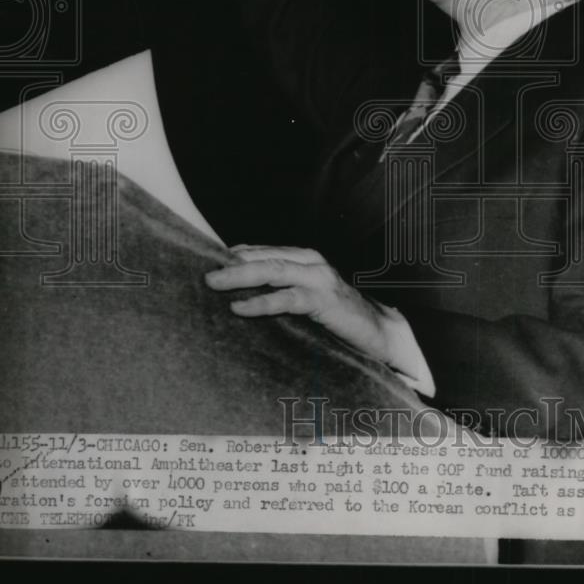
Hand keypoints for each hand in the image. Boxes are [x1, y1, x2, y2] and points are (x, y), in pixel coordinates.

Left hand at [205, 244, 395, 365]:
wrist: (379, 332)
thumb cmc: (339, 317)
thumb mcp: (308, 297)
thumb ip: (284, 290)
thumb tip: (244, 293)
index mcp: (306, 259)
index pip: (264, 251)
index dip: (236, 256)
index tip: (207, 260)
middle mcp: (312, 262)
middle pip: (265, 258)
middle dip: (232, 265)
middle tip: (205, 274)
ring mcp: (319, 279)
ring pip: (273, 272)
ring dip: (241, 277)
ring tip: (215, 284)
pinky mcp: (324, 300)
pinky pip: (287, 299)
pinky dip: (262, 302)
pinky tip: (241, 308)